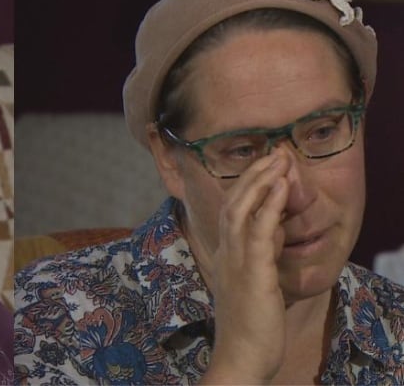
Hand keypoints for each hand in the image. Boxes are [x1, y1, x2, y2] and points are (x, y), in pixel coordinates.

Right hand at [201, 150, 289, 383]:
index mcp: (226, 254)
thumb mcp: (256, 279)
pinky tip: (280, 186)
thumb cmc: (251, 324)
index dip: (246, 182)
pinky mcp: (253, 273)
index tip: (265, 163)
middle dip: (253, 172)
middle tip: (274, 149)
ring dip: (260, 179)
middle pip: (232, 201)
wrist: (241, 356)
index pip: (231, 208)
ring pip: (241, 209)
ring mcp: (236, 261)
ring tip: (278, 157)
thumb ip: (263, 251)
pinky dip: (269, 205)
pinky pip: (260, 232)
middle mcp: (226, 252)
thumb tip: (277, 227)